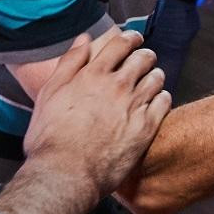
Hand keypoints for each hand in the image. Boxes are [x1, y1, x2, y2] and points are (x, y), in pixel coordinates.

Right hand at [21, 29, 169, 196]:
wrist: (65, 174)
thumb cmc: (50, 138)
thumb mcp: (49, 94)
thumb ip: (69, 63)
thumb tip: (83, 39)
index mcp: (93, 75)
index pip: (120, 44)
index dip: (130, 38)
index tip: (134, 40)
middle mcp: (117, 86)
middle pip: (143, 58)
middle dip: (145, 56)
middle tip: (145, 61)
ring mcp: (133, 106)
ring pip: (156, 79)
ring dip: (155, 76)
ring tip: (152, 81)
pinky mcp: (146, 128)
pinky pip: (164, 103)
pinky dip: (162, 98)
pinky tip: (157, 102)